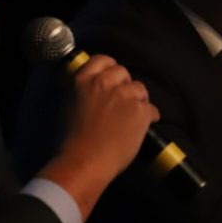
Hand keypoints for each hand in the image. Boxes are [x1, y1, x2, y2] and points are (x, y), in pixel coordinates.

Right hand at [37, 54, 157, 218]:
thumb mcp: (70, 105)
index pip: (103, 60)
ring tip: (130, 118)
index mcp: (84, 80)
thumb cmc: (72, 141)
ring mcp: (125, 95)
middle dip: (124, 86)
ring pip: (140, 89)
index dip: (109, 69)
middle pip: (123, 72)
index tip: (111, 80)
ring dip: (137, 101)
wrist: (85, 162)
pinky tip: (140, 129)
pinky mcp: (140, 110)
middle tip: (120, 103)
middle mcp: (104, 82)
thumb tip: (94, 89)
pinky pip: (151, 109)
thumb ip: (83, 91)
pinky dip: (148, 118)